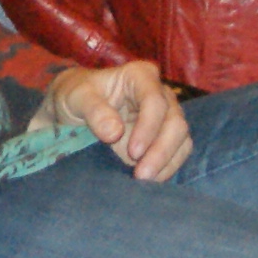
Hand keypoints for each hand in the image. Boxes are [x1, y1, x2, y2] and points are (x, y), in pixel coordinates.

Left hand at [43, 62, 190, 180]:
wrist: (77, 110)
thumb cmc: (77, 96)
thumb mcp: (77, 97)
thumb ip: (94, 111)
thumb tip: (115, 132)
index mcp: (140, 76)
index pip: (155, 100)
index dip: (148, 127)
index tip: (133, 152)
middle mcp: (160, 93)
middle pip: (175, 122)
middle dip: (161, 151)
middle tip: (141, 175)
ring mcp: (165, 116)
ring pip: (181, 139)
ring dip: (166, 163)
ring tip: (144, 181)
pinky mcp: (165, 137)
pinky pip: (178, 153)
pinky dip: (167, 168)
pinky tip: (150, 180)